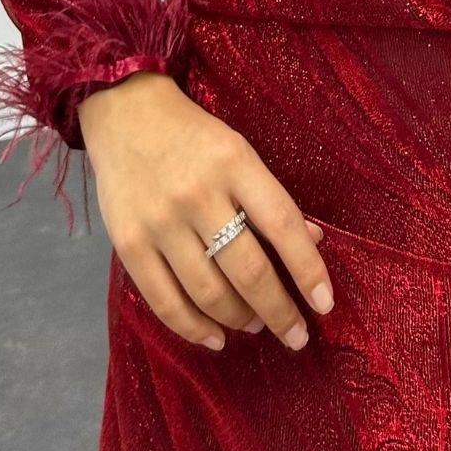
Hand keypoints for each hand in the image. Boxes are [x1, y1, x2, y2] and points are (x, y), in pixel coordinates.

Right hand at [77, 71, 332, 352]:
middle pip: (247, 269)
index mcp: (235, 163)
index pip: (282, 224)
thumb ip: (271, 198)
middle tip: (296, 335)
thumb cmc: (194, 136)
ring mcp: (160, 221)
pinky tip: (215, 338)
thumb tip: (313, 244)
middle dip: (279, 311)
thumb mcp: (240, 151)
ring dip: (240, 319)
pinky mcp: (128, 243)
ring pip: (209, 292)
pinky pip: (164, 301)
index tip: (325, 303)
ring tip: (257, 325)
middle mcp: (198, 194)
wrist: (125, 112)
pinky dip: (194, 328)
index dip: (307, 268)